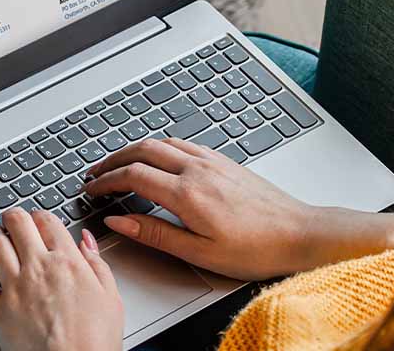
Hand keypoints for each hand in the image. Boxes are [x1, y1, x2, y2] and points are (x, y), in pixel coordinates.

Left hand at [0, 208, 123, 350]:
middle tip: (12, 219)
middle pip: (17, 223)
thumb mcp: (111, 297)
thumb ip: (98, 264)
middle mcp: (38, 268)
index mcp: (67, 261)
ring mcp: (14, 287)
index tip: (38, 219)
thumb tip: (87, 242)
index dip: (40, 215)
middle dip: (14, 216)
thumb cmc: (95, 342)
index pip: (47, 220)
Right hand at [85, 137, 316, 280]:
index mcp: (187, 194)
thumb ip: (155, 234)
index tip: (92, 189)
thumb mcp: (200, 252)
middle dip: (113, 159)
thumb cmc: (257, 248)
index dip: (106, 181)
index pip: (133, 176)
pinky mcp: (224, 161)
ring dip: (134, 149)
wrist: (301, 233)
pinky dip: (159, 146)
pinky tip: (158, 157)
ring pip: (161, 141)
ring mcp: (212, 161)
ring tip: (119, 163)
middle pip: (142, 150)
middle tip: (96, 172)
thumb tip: (119, 221)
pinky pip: (182, 143)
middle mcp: (197, 169)